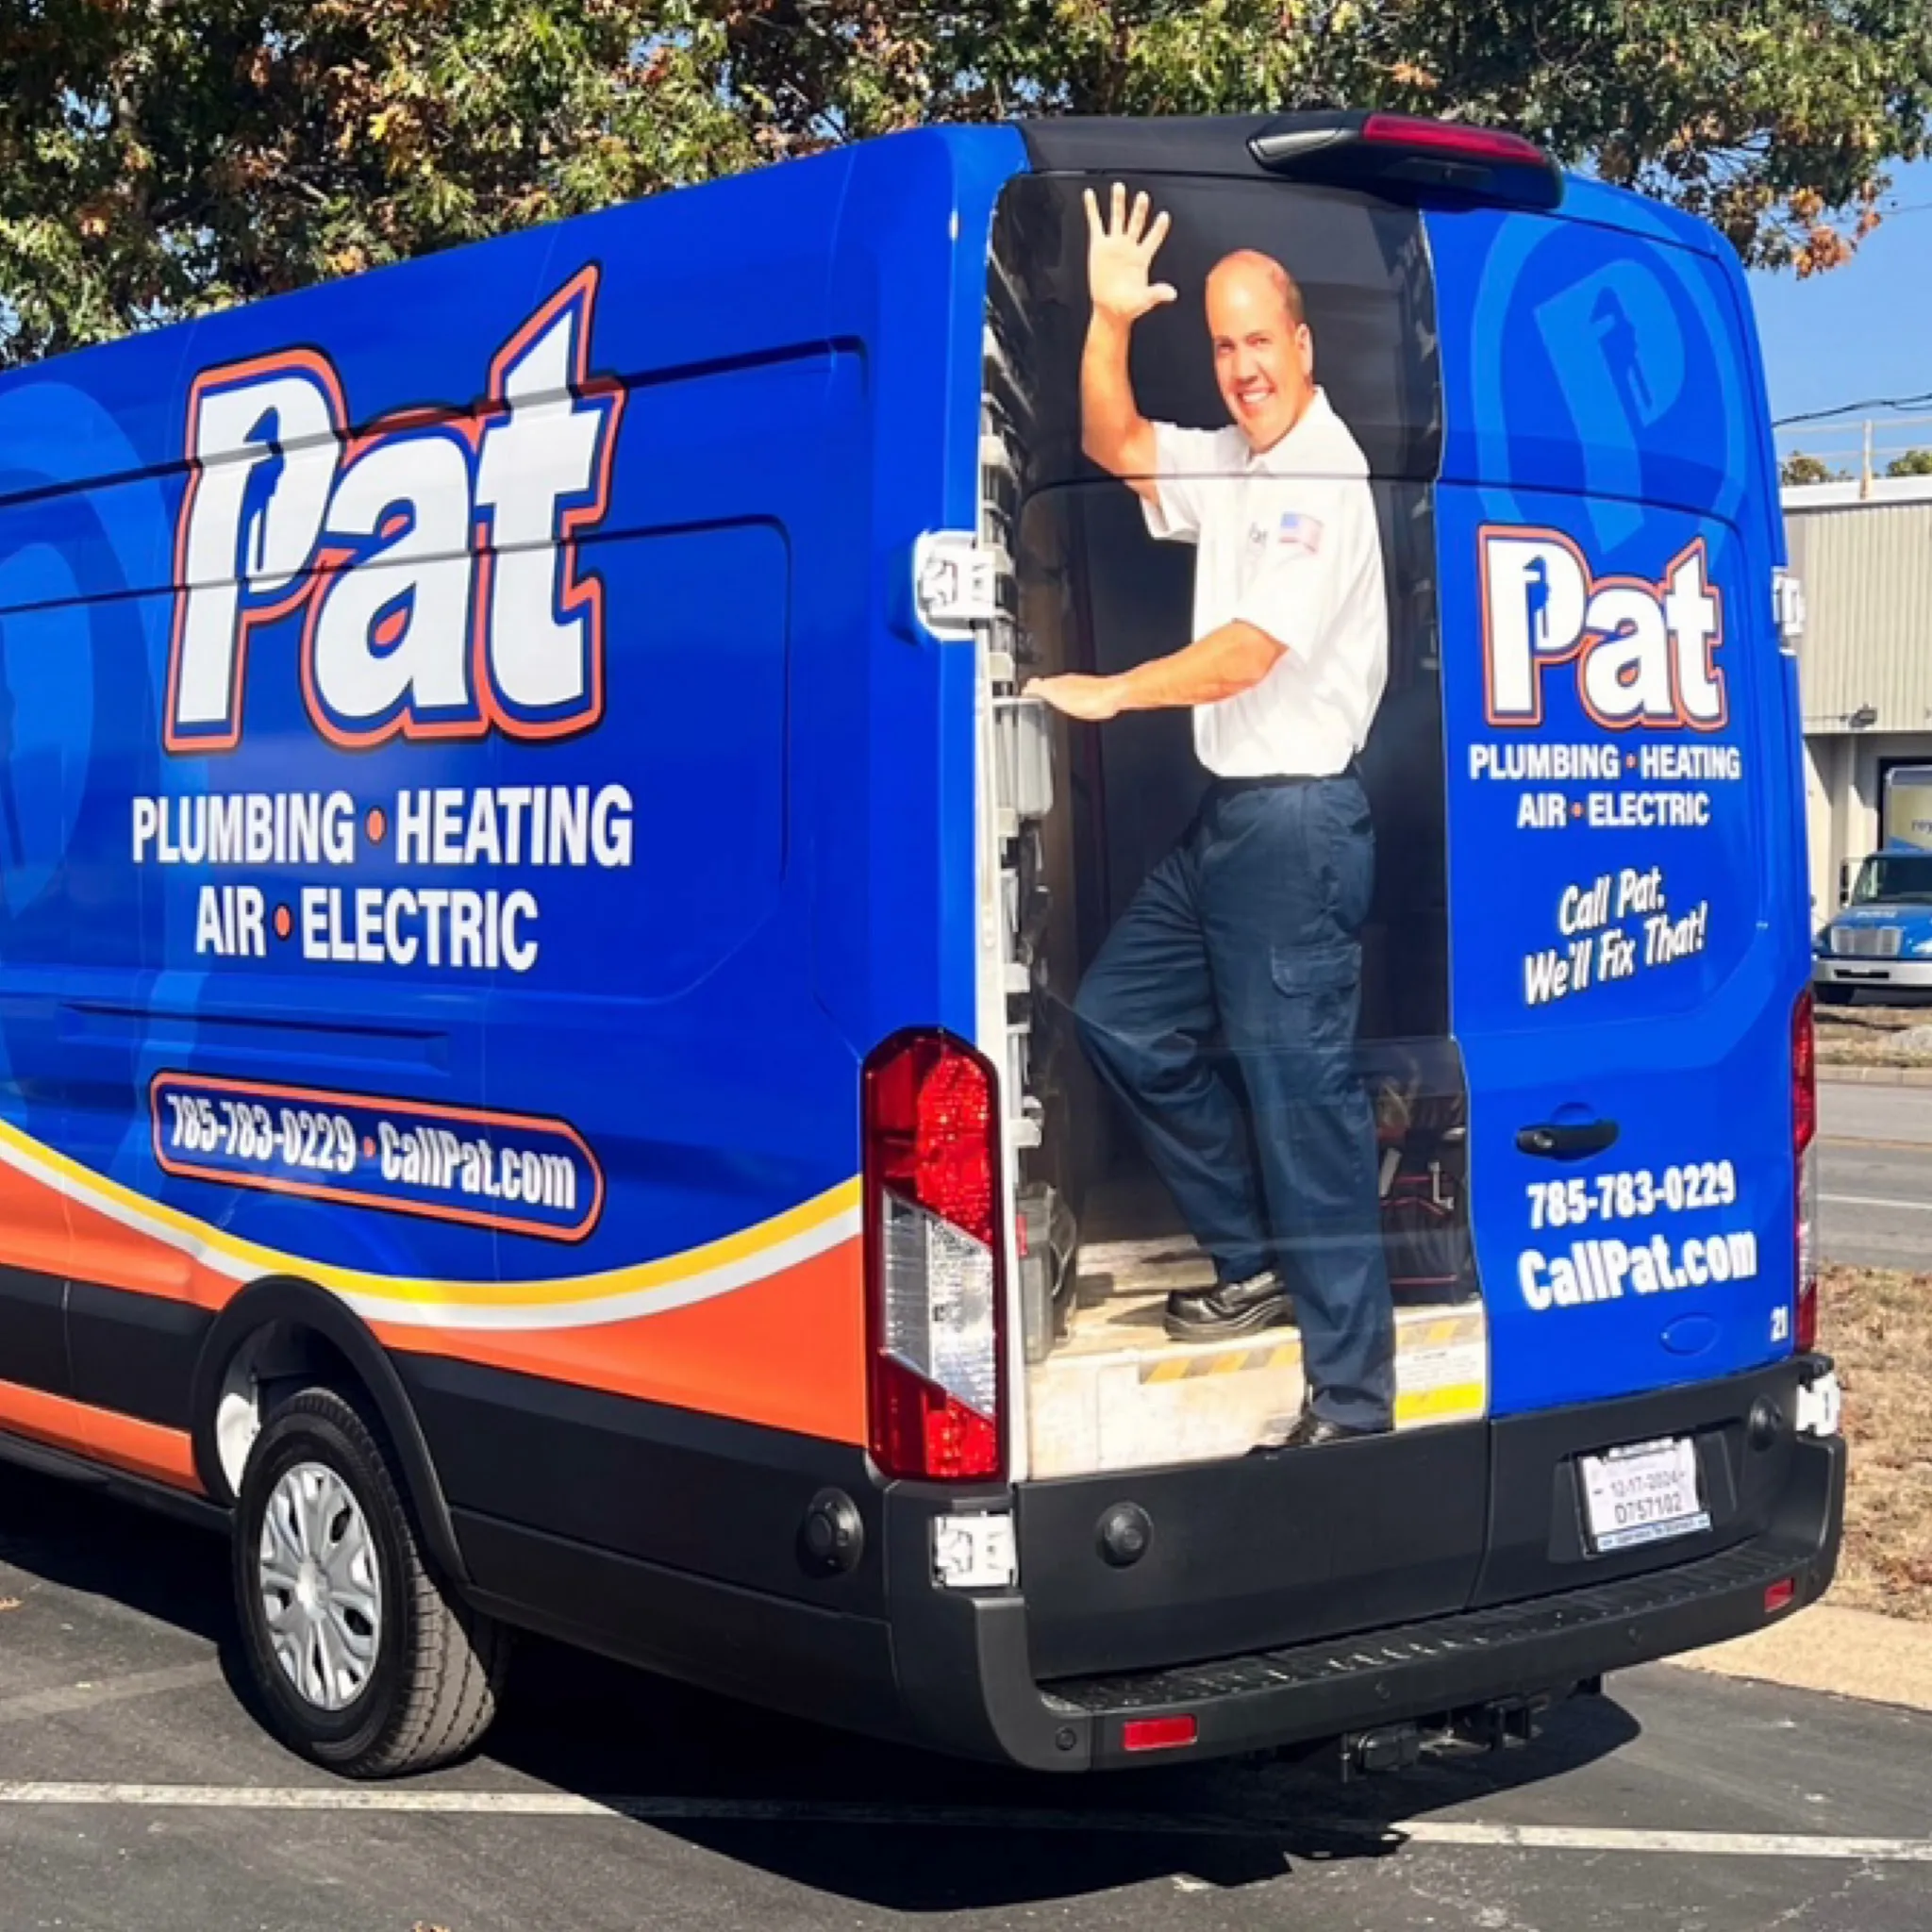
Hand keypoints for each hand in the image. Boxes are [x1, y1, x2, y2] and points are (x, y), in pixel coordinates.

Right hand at [1027, 673, 1121, 721]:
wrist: (1116, 695)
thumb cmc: (1092, 699)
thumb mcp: (1060, 697)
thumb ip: (1043, 691)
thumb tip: (1029, 686)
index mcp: (1058, 684)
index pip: (1038, 684)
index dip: (1030, 690)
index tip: (1025, 693)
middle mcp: (1068, 681)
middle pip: (1049, 685)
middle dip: (1041, 690)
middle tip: (1034, 695)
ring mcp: (1080, 685)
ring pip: (1061, 687)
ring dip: (1053, 692)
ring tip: (1049, 700)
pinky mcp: (1091, 690)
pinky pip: (1074, 691)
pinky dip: (1067, 696)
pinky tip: (1070, 703)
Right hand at [1084, 184, 1176, 324]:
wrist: (1110, 309)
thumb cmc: (1128, 305)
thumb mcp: (1144, 300)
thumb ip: (1157, 294)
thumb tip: (1172, 294)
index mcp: (1142, 258)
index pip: (1153, 238)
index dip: (1159, 228)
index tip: (1165, 216)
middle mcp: (1129, 247)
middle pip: (1136, 223)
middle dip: (1139, 210)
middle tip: (1143, 197)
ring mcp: (1114, 245)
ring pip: (1117, 218)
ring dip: (1118, 203)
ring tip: (1119, 187)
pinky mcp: (1098, 246)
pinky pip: (1095, 224)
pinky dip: (1092, 209)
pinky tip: (1090, 196)